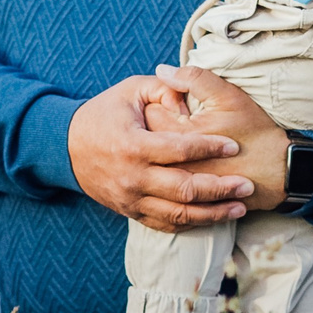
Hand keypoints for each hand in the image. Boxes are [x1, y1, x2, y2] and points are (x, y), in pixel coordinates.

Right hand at [68, 73, 250, 231]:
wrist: (65, 147)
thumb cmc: (104, 113)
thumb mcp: (130, 90)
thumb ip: (163, 87)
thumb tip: (190, 96)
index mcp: (133, 145)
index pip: (180, 150)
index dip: (209, 147)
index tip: (233, 145)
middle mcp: (133, 177)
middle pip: (185, 190)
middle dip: (220, 189)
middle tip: (247, 186)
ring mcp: (131, 199)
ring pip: (178, 215)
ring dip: (212, 214)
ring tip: (239, 209)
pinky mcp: (130, 211)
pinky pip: (165, 224)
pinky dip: (191, 223)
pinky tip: (214, 217)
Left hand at [145, 66, 290, 211]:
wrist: (276, 172)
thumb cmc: (254, 131)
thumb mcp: (228, 97)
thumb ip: (194, 78)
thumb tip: (162, 68)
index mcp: (180, 135)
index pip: (149, 111)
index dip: (160, 103)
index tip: (178, 105)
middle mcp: (174, 163)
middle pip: (145, 139)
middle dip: (155, 129)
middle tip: (177, 124)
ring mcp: (178, 184)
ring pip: (150, 164)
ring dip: (157, 153)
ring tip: (178, 145)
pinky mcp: (184, 201)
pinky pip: (161, 186)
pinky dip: (164, 174)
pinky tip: (181, 165)